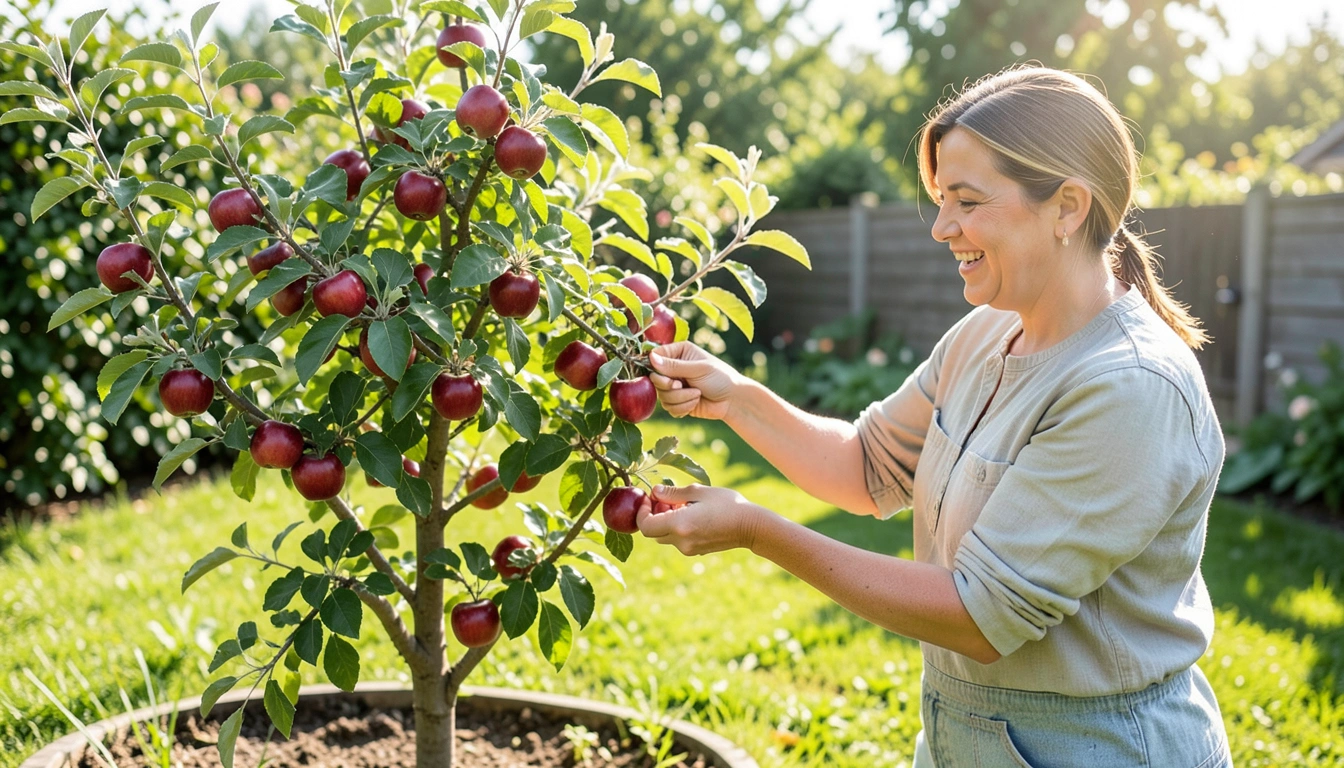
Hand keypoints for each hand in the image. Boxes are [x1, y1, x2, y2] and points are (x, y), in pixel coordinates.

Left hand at [635, 484, 765, 555]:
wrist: (751, 526)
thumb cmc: (728, 504)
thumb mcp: (699, 492)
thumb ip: (673, 493)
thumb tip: (655, 492)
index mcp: (679, 525)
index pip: (646, 526)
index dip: (641, 512)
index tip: (648, 498)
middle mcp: (681, 541)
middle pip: (652, 533)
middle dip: (652, 516)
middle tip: (664, 499)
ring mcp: (689, 549)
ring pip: (664, 537)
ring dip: (665, 522)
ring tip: (681, 505)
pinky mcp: (696, 551)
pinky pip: (677, 541)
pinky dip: (676, 528)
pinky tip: (691, 515)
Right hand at [647, 342, 741, 420]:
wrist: (733, 400)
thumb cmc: (720, 377)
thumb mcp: (698, 368)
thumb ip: (674, 366)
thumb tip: (652, 358)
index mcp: (679, 352)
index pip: (655, 356)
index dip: (655, 368)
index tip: (667, 376)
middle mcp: (673, 368)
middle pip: (654, 379)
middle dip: (668, 386)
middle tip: (680, 385)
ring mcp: (675, 386)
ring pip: (662, 396)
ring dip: (680, 398)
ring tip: (697, 394)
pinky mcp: (678, 401)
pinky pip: (669, 408)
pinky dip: (682, 408)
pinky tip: (695, 403)